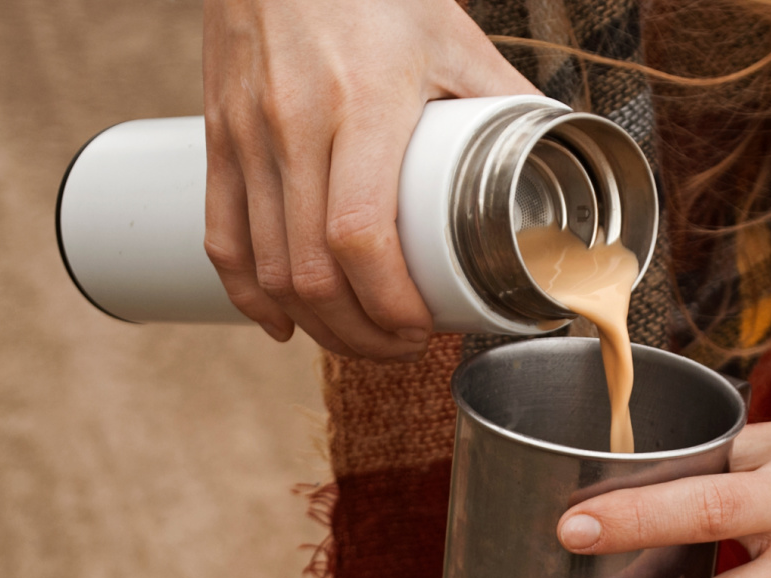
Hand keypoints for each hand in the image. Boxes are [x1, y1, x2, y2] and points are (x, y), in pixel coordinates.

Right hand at [201, 0, 537, 358]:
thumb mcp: (453, 37)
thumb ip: (504, 96)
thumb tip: (553, 150)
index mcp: (364, 103)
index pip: (360, 234)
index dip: (389, 301)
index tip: (422, 327)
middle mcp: (295, 125)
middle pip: (311, 270)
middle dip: (358, 332)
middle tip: (400, 347)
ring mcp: (247, 134)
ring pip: (266, 267)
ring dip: (313, 325)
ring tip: (358, 339)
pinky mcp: (217, 136)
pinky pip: (221, 236)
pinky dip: (248, 294)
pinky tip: (279, 322)